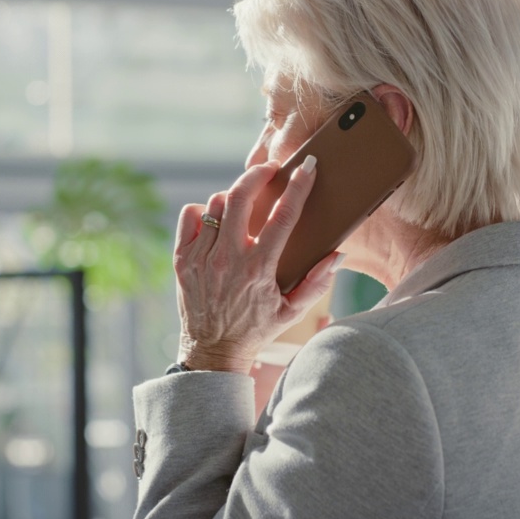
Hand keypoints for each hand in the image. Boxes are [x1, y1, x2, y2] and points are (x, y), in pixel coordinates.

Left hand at [173, 157, 341, 373]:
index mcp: (259, 269)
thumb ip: (317, 283)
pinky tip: (216, 221)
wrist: (213, 351)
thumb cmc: (256, 330)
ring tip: (243, 202)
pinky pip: (190, 216)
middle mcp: (228, 260)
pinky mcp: (182, 259)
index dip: (298, 187)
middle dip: (257, 174)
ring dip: (232, 196)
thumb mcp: (292, 312)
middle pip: (240, 196)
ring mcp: (202, 258)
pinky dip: (203, 211)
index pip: (283, 216)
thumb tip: (337, 255)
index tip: (307, 168)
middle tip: (270, 170)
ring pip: (216, 204)